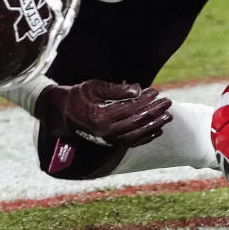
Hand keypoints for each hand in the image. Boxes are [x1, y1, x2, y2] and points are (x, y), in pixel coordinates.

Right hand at [35, 80, 171, 147]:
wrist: (60, 113)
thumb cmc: (77, 95)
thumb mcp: (94, 86)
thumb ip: (116, 89)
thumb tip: (138, 89)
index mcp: (100, 117)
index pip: (129, 109)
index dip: (145, 100)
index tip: (157, 92)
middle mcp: (105, 131)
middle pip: (136, 122)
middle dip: (154, 112)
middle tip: (168, 102)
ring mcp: (107, 139)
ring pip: (136, 135)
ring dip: (154, 126)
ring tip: (168, 116)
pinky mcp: (109, 142)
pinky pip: (131, 142)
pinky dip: (145, 137)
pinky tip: (157, 130)